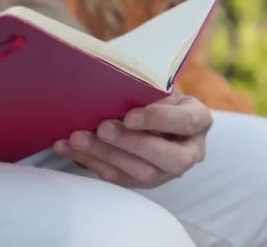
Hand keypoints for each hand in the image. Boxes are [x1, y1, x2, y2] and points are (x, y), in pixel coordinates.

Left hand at [54, 92, 212, 187]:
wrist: (146, 109)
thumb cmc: (151, 93)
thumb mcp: (154, 86)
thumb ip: (142, 90)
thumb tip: (110, 86)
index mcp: (198, 120)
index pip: (186, 122)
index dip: (158, 120)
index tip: (130, 115)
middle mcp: (190, 151)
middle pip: (169, 158)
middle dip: (132, 144)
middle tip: (102, 128)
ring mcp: (167, 171)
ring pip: (142, 173)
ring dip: (105, 155)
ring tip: (77, 138)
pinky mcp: (141, 181)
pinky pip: (117, 177)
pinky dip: (89, 161)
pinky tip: (67, 147)